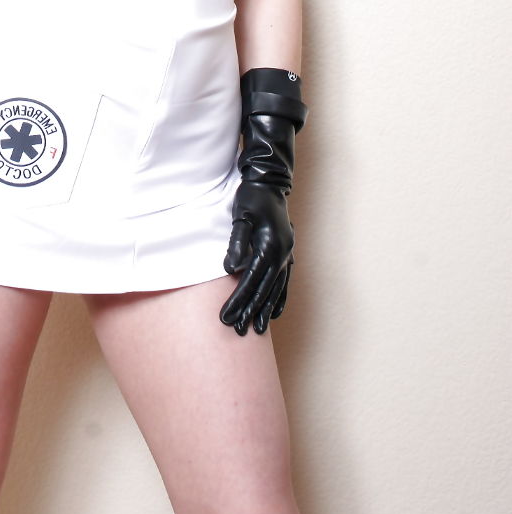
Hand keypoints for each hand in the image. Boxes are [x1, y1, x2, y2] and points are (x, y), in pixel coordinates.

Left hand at [220, 180, 293, 335]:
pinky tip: (275, 311)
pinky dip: (279, 298)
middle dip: (250, 311)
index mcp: (269, 246)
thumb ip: (237, 242)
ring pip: (276, 289)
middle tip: (237, 330)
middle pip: (264, 289)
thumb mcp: (240, 216)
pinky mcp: (286, 252)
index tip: (225, 317)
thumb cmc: (251, 198)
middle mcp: (282, 254)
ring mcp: (286, 254)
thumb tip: (230, 269)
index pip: (250, 281)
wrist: (269, 183)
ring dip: (265, 310)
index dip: (238, 301)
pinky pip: (284, 281)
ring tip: (257, 329)